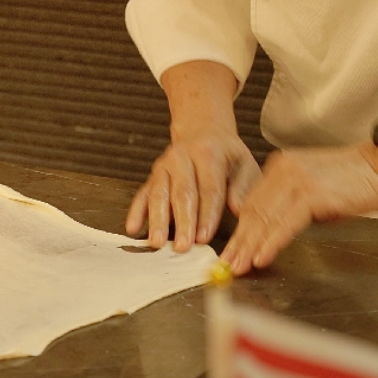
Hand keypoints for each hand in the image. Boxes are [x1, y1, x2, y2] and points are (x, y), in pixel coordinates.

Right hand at [125, 131, 261, 251]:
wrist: (203, 131)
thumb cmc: (227, 154)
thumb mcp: (245, 164)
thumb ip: (243, 188)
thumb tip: (237, 210)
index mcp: (208, 153)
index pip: (208, 188)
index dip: (206, 215)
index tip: (204, 238)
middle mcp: (181, 157)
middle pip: (181, 193)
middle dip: (181, 222)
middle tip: (182, 247)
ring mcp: (163, 166)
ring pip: (159, 194)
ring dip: (157, 220)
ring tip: (157, 243)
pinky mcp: (152, 175)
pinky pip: (142, 194)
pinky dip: (136, 212)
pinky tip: (132, 228)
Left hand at [221, 143, 377, 274]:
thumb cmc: (354, 180)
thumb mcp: (314, 188)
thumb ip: (292, 205)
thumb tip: (276, 230)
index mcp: (279, 167)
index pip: (253, 203)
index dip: (241, 229)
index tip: (231, 248)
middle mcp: (282, 171)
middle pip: (254, 211)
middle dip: (239, 241)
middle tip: (226, 263)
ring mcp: (296, 181)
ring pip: (265, 218)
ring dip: (250, 246)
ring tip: (238, 265)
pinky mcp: (312, 194)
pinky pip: (285, 223)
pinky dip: (272, 242)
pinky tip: (261, 256)